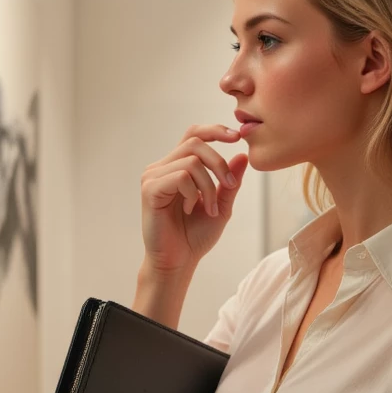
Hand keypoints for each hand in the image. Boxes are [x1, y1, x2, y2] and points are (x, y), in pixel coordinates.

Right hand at [140, 123, 249, 275]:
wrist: (178, 262)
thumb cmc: (195, 236)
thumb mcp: (221, 205)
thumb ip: (230, 182)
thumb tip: (242, 155)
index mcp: (177, 167)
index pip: (194, 135)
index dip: (214, 130)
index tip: (237, 137)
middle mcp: (162, 167)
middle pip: (195, 143)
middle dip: (219, 163)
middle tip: (228, 185)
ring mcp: (153, 177)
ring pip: (191, 161)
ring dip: (208, 185)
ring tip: (209, 208)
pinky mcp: (149, 189)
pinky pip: (180, 176)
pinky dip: (193, 193)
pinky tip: (190, 209)